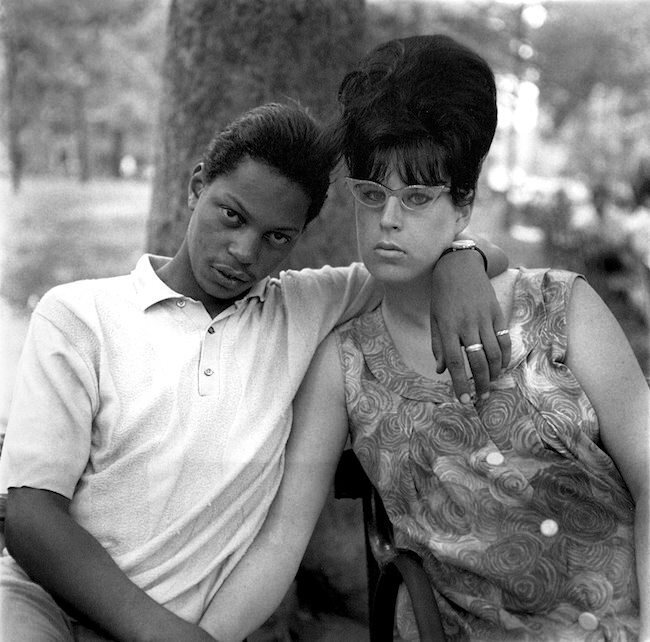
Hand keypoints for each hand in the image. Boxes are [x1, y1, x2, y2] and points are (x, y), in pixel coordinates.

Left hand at [430, 251, 510, 402]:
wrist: (458, 266)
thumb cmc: (442, 295)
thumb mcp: (434, 319)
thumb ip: (438, 346)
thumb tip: (440, 371)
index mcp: (447, 327)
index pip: (454, 362)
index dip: (459, 383)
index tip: (463, 400)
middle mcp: (466, 324)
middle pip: (477, 361)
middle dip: (480, 383)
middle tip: (481, 397)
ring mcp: (483, 318)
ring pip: (493, 353)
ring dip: (493, 372)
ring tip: (490, 384)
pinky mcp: (496, 312)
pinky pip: (504, 338)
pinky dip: (505, 355)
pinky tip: (501, 366)